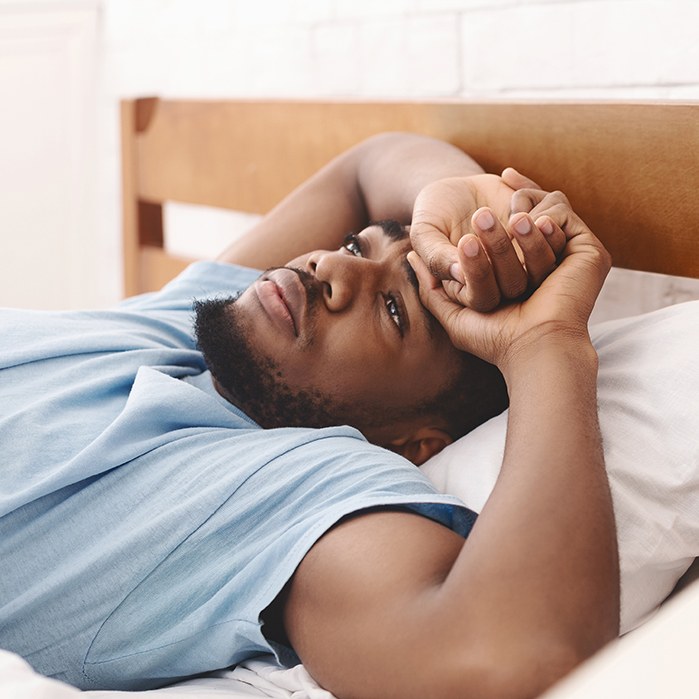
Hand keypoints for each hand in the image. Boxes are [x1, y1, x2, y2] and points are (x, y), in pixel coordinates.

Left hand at [408, 189, 611, 369]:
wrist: (534, 349)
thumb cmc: (494, 338)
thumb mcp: (453, 312)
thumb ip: (432, 287)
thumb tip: (410, 259)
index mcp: (522, 278)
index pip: (507, 238)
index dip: (492, 219)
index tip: (472, 200)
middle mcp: (548, 266)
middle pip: (523, 225)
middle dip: (501, 217)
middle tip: (480, 216)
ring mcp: (570, 257)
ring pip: (541, 218)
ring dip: (520, 212)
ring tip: (501, 220)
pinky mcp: (588, 252)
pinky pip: (564, 216)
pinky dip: (544, 211)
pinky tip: (523, 220)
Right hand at [410, 174, 565, 311]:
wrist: (455, 189)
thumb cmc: (434, 216)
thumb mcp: (425, 232)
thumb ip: (435, 255)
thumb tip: (458, 274)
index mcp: (472, 291)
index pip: (483, 297)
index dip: (479, 273)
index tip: (466, 241)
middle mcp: (503, 282)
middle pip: (516, 283)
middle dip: (502, 250)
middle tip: (481, 215)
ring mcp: (526, 261)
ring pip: (545, 263)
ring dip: (533, 237)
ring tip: (514, 212)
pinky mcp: (543, 235)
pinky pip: (558, 230)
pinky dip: (542, 207)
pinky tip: (509, 180)